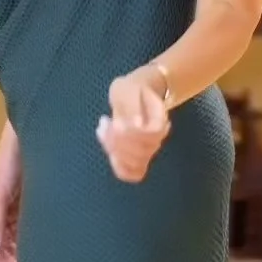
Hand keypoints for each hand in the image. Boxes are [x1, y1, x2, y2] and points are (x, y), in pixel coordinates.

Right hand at [0, 123, 20, 261]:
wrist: (21, 146)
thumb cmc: (5, 169)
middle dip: (4, 255)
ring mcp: (5, 209)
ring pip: (8, 235)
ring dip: (15, 247)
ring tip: (27, 261)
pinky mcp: (18, 204)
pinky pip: (18, 226)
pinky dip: (22, 236)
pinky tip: (31, 245)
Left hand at [96, 68, 170, 182]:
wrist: (135, 92)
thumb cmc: (131, 89)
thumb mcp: (127, 88)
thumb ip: (131, 103)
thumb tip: (137, 124)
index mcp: (160, 117)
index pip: (154, 133)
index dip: (134, 133)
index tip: (116, 122)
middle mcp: (158, 137)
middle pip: (145, 150)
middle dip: (119, 141)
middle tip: (104, 123)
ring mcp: (149, 149)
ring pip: (138, 162)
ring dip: (116, 151)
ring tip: (102, 130)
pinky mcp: (139, 158)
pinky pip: (133, 173)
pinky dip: (120, 167)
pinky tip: (109, 151)